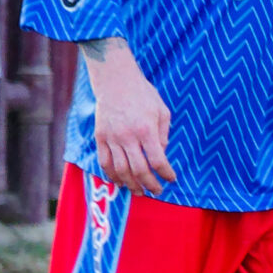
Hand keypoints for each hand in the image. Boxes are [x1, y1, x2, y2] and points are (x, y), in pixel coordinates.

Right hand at [88, 46, 175, 195]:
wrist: (115, 80)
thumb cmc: (143, 94)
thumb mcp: (162, 111)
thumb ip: (163, 135)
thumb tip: (161, 154)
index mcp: (146, 129)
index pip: (157, 161)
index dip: (166, 174)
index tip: (171, 179)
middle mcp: (128, 136)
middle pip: (139, 170)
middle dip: (150, 184)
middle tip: (157, 191)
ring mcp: (112, 138)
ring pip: (120, 170)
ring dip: (131, 185)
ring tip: (139, 191)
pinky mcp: (100, 137)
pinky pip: (105, 162)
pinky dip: (112, 176)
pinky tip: (120, 182)